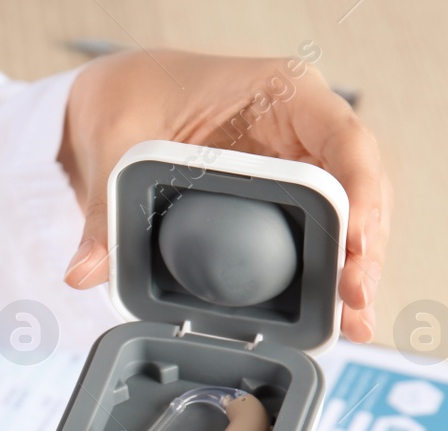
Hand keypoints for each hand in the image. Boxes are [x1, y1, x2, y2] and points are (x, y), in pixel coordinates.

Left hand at [58, 50, 390, 342]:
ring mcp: (298, 162)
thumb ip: (103, 209)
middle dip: (363, 246)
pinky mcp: (284, 199)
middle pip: (356, 185)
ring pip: (347, 215)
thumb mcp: (113, 143)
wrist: (116, 98)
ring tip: (353, 322)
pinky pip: (317, 234)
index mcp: (280, 91)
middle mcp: (301, 126)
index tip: (356, 243)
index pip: (342, 136)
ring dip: (352, 269)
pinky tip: (333, 316)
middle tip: (354, 300)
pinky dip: (325, 274)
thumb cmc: (129, 96)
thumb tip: (85, 270)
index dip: (359, 191)